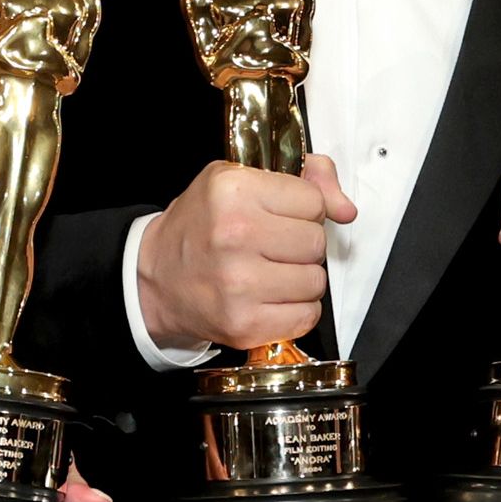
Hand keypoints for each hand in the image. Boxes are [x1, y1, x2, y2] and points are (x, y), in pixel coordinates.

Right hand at [135, 157, 355, 352]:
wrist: (155, 280)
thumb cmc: (200, 227)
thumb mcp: (237, 179)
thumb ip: (304, 178)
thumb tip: (346, 209)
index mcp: (233, 191)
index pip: (313, 201)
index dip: (302, 209)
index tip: (279, 216)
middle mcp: (235, 235)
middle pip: (316, 242)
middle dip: (301, 245)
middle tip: (271, 246)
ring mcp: (239, 284)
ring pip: (316, 281)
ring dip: (300, 279)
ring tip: (269, 272)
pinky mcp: (244, 323)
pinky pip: (306, 316)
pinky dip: (296, 310)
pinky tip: (270, 298)